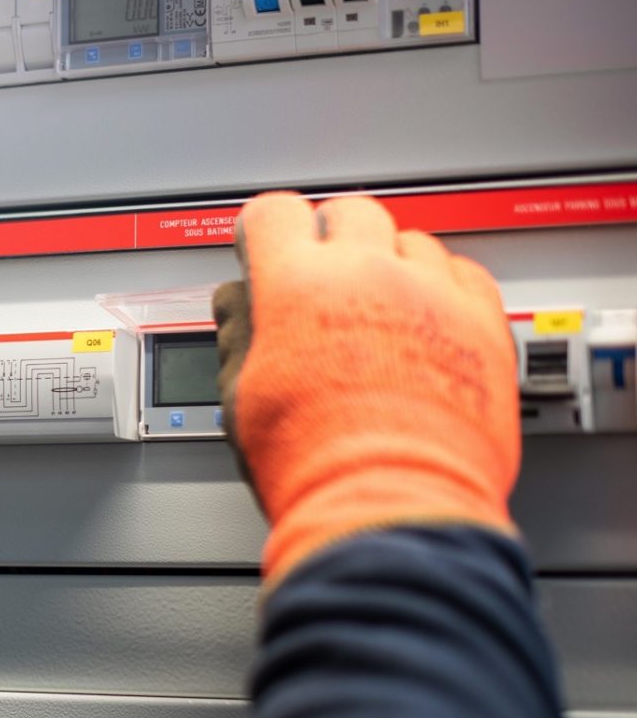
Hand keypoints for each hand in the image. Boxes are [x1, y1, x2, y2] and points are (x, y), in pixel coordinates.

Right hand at [212, 193, 519, 583]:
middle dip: (330, 238)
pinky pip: (464, 274)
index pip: (274, 215)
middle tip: (323, 276)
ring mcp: (430, 293)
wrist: (390, 504)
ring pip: (410, 241)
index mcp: (296, 286)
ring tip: (378, 309)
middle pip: (349, 213)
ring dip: (389, 263)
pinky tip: (425, 319)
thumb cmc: (313, 463)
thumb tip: (236, 303)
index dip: (263, 231)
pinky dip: (442, 288)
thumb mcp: (243, 398)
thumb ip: (239, 335)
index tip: (265, 247)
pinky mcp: (481, 321)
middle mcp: (366, 273)